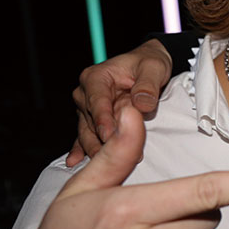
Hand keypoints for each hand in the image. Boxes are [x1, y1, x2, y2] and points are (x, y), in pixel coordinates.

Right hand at [67, 39, 172, 165]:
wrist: (148, 65)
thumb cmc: (148, 63)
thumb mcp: (154, 68)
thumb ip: (147, 85)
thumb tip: (141, 104)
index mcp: (96, 77)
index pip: (97, 103)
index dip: (104, 121)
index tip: (109, 136)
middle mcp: (86, 93)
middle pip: (91, 121)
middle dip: (105, 139)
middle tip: (119, 157)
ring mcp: (87, 107)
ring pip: (89, 132)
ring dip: (100, 148)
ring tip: (111, 165)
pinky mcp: (93, 119)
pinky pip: (87, 135)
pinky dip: (83, 148)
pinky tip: (74, 161)